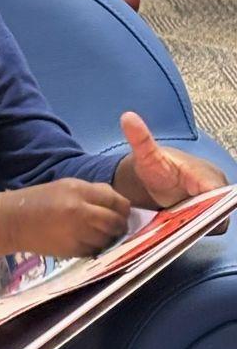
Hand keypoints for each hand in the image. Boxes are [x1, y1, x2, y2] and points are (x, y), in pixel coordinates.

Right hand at [2, 178, 130, 258]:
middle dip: (120, 225)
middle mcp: (81, 211)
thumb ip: (93, 191)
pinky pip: (94, 250)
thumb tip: (117, 200)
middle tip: (116, 226)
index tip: (122, 212)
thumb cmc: (39, 200)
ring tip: (98, 233)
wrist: (12, 221)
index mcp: (79, 191)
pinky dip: (94, 247)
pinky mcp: (72, 250)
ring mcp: (77, 233)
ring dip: (107, 238)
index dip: (123, 208)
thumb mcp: (65, 186)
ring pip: (107, 239)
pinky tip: (84, 241)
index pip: (116, 201)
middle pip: (116, 222)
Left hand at [120, 111, 229, 232]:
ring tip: (173, 227)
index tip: (190, 214)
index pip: (217, 192)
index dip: (208, 205)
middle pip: (219, 211)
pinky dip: (194, 231)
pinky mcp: (208, 216)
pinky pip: (208, 228)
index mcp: (205, 174)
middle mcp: (215, 189)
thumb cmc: (154, 166)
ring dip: (195, 227)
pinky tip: (176, 231)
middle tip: (175, 224)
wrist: (155, 176)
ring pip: (215, 222)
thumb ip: (140, 139)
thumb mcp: (145, 155)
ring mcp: (214, 204)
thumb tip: (127, 117)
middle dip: (199, 220)